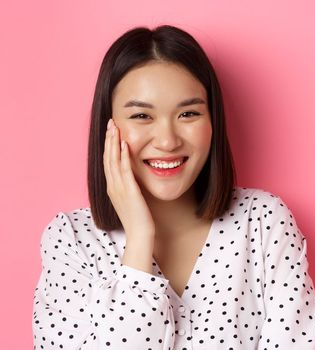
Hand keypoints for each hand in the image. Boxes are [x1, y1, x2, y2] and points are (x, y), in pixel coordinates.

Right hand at [104, 118, 155, 240]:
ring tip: (115, 127)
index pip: (108, 162)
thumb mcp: (131, 198)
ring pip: (113, 161)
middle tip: (110, 122)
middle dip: (108, 139)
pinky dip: (123, 156)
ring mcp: (119, 188)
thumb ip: (130, 186)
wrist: (140, 234)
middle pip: (107, 158)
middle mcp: (112, 186)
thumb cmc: (139, 218)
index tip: (110, 131)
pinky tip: (124, 144)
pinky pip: (124, 170)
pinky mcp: (129, 191)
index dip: (108, 145)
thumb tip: (133, 175)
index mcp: (112, 187)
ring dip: (113, 143)